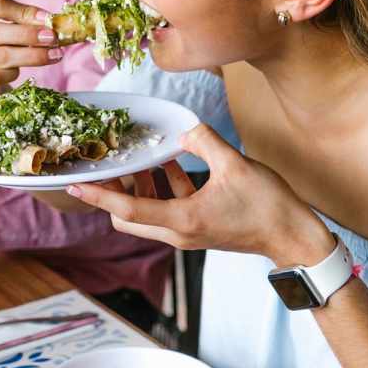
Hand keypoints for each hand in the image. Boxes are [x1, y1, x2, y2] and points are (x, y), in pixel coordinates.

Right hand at [0, 0, 62, 106]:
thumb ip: (18, 21)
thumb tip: (49, 21)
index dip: (24, 11)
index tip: (48, 19)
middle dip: (29, 34)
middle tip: (53, 38)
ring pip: (0, 55)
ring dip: (32, 55)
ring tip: (53, 55)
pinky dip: (13, 73)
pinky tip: (19, 72)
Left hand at [68, 124, 334, 265]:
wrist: (293, 237)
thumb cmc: (268, 206)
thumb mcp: (235, 165)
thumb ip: (204, 141)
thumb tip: (184, 130)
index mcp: (182, 220)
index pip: (127, 209)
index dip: (98, 194)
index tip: (74, 184)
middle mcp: (178, 232)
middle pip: (128, 216)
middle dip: (114, 190)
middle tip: (111, 162)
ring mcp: (187, 232)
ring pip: (146, 212)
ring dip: (140, 187)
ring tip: (142, 156)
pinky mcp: (198, 226)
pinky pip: (167, 207)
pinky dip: (163, 187)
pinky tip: (170, 161)